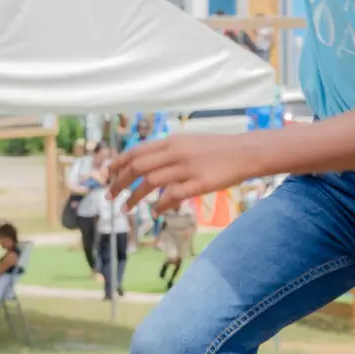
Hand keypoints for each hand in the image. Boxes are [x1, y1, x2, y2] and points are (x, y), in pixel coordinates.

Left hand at [111, 130, 261, 204]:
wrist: (247, 151)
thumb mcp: (189, 143)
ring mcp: (188, 167)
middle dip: (119, 182)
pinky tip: (153, 212)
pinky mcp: (200, 183)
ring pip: (151, 182)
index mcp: (172, 141)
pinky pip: (173, 195)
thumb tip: (149, 167)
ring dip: (134, 197)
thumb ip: (169, 152)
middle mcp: (176, 152)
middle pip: (138, 167)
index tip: (107, 175)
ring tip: (125, 209)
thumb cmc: (218, 149)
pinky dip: (159, 205)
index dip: (118, 163)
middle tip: (109, 196)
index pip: (137, 151)